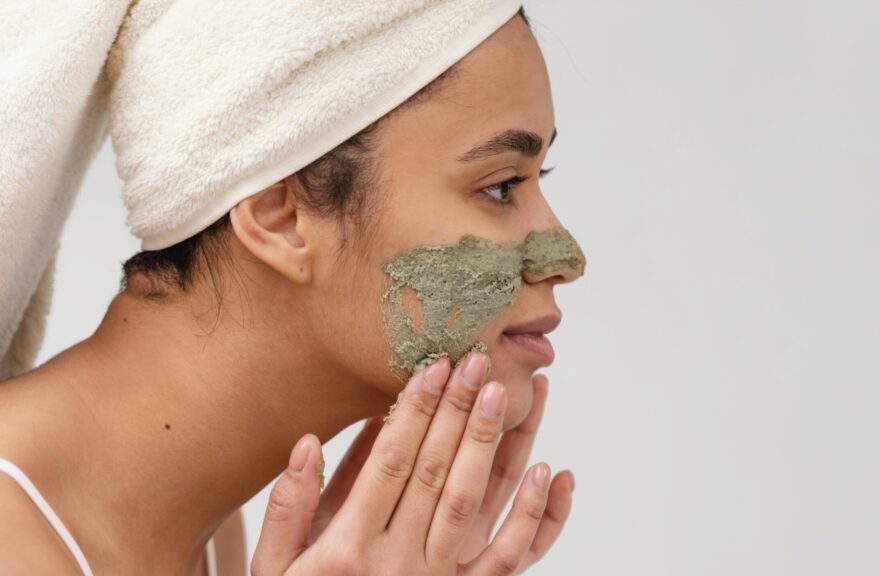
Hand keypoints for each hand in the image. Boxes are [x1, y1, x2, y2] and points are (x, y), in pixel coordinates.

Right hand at [250, 353, 574, 574]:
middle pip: (435, 473)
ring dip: (490, 445)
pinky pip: (509, 558)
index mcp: (347, 550)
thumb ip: (289, 509)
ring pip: (472, 503)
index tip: (432, 367)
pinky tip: (550, 471)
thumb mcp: (273, 570)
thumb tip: (310, 442)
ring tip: (504, 395)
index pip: (390, 464)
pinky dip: (534, 516)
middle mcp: (396, 564)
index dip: (413, 412)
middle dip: (456, 412)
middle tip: (476, 361)